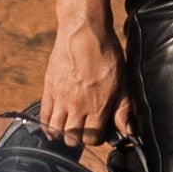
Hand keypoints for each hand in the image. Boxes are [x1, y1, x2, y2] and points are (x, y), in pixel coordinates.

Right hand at [36, 19, 123, 146]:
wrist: (83, 32)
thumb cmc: (106, 54)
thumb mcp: (122, 82)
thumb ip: (123, 109)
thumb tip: (128, 130)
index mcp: (97, 106)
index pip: (92, 139)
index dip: (96, 138)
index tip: (98, 131)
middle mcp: (76, 106)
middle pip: (72, 139)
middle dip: (79, 139)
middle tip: (83, 130)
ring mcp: (60, 98)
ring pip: (55, 131)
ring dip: (61, 134)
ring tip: (68, 129)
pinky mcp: (48, 88)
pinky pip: (43, 115)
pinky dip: (46, 125)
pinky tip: (52, 125)